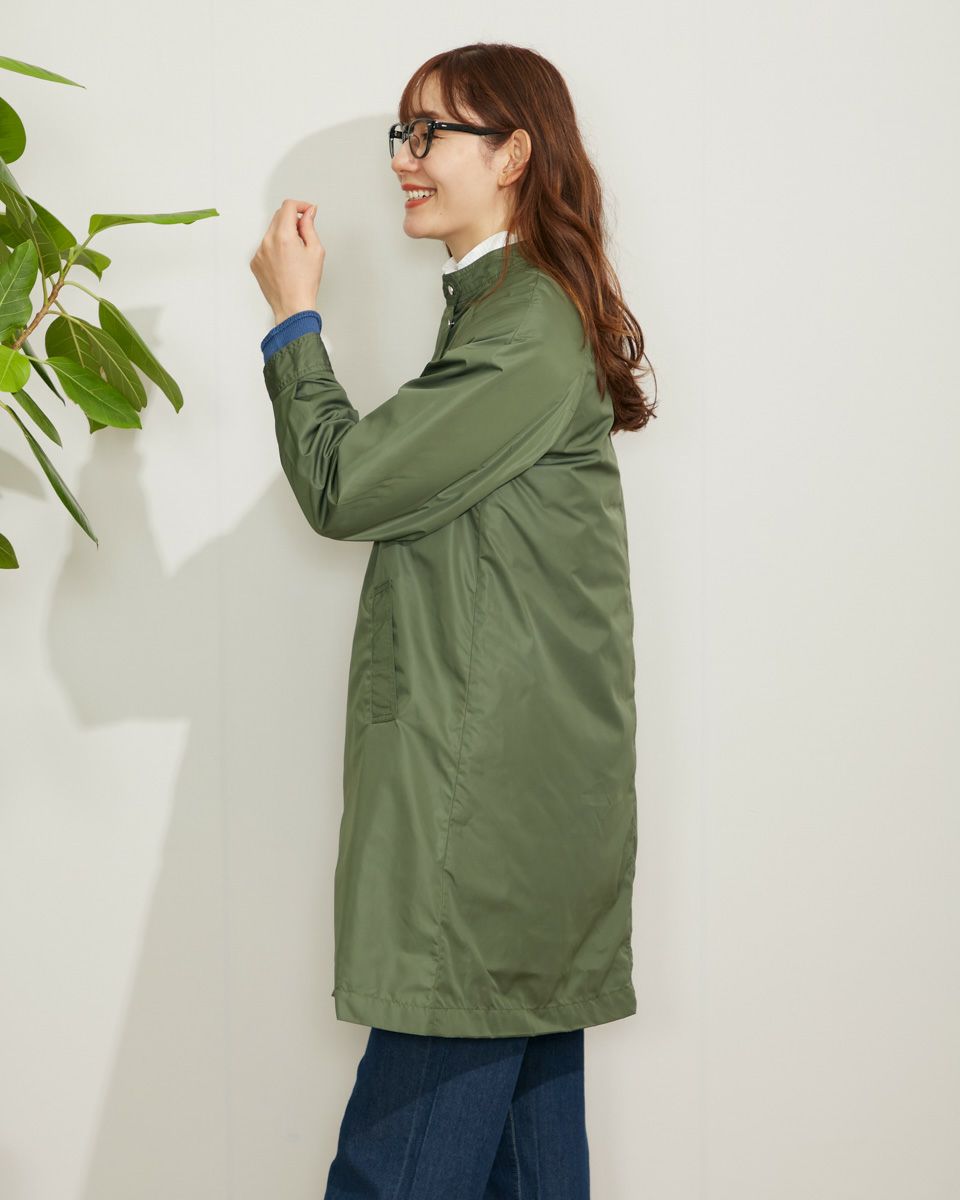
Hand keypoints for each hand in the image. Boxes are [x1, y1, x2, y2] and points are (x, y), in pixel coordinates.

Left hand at [249, 199, 324, 321]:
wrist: (292, 307)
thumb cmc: (305, 284)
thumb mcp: (315, 251)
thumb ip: (309, 227)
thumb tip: (307, 213)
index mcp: (283, 236)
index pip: (288, 206)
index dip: (300, 205)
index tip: (307, 211)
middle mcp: (267, 242)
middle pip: (278, 217)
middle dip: (292, 220)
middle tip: (305, 234)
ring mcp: (259, 252)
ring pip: (271, 232)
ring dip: (283, 234)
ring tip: (295, 254)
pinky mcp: (255, 262)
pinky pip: (265, 246)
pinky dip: (275, 248)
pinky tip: (285, 263)